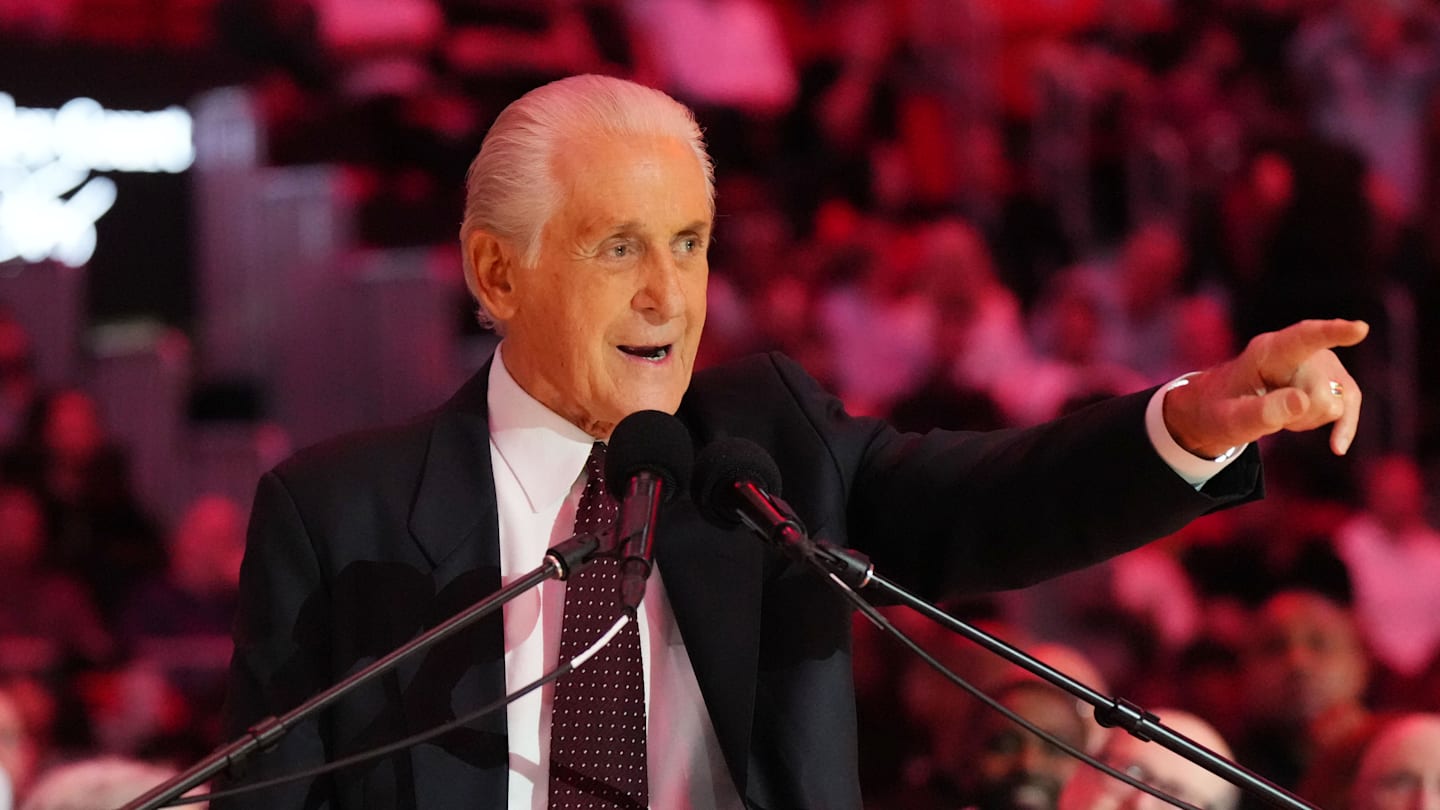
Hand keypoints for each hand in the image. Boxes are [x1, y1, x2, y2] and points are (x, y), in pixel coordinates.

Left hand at [1163, 319, 1368, 457]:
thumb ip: (1260, 412)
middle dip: (1301, 415)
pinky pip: (1349, 404)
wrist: (1218, 411)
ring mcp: (1317, 363)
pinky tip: (1337, 447)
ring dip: (1310, 419)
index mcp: (1266, 351)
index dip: (1331, 333)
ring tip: (1279, 413)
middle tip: (1265, 413)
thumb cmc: (1218, 412)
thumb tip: (1303, 401)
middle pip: (1322, 392)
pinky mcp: (1330, 379)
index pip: (1303, 338)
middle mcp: (1298, 350)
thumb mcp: (1229, 420)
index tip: (1360, 329)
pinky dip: (1343, 427)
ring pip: (1337, 401)